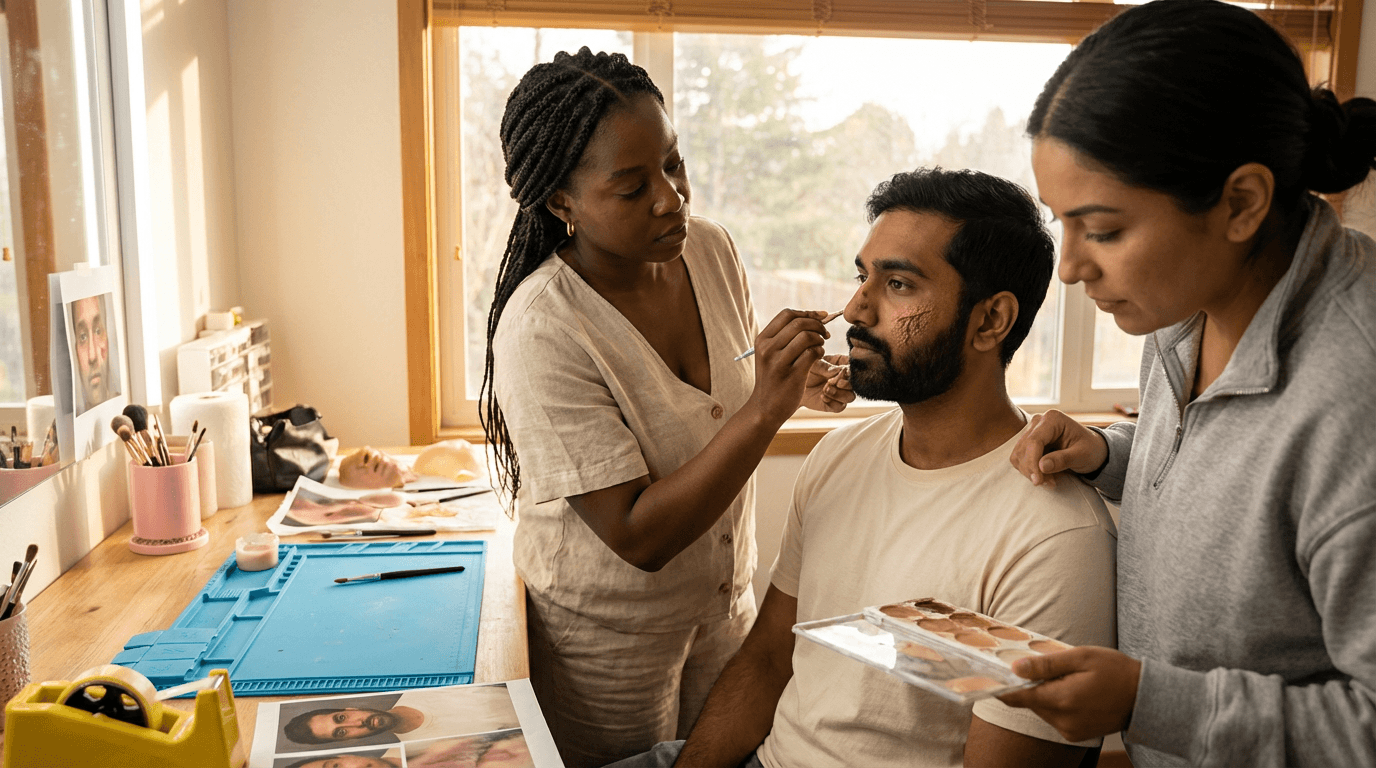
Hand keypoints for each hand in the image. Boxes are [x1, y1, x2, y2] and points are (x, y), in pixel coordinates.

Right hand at [748, 309, 828, 424]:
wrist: (764, 408)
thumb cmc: (772, 379)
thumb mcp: (769, 355)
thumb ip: (783, 337)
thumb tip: (812, 317)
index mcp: (762, 340)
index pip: (787, 314)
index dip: (807, 313)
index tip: (821, 317)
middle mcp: (768, 349)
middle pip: (799, 323)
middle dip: (817, 325)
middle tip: (825, 334)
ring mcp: (779, 362)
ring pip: (806, 336)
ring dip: (819, 339)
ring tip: (820, 347)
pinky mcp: (792, 375)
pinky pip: (812, 353)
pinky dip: (820, 352)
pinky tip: (818, 357)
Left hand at [801, 355, 851, 412]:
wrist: (791, 385)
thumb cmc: (801, 369)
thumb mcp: (812, 364)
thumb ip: (826, 367)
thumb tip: (840, 370)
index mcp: (840, 363)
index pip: (853, 367)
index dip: (850, 370)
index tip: (843, 371)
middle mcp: (843, 379)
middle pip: (855, 384)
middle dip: (847, 384)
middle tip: (836, 382)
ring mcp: (839, 392)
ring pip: (850, 397)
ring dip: (840, 394)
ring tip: (825, 389)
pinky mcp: (833, 404)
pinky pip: (839, 407)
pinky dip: (832, 403)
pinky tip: (822, 397)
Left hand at [998, 646, 1140, 742]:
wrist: (1144, 696)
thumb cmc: (1114, 670)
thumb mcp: (1080, 657)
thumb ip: (1046, 665)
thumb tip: (1016, 668)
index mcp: (1061, 700)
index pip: (1017, 697)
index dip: (1002, 687)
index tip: (988, 676)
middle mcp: (1062, 721)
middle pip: (1030, 702)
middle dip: (1032, 685)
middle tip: (1047, 667)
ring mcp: (1069, 731)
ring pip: (1042, 709)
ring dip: (1046, 694)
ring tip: (1068, 679)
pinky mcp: (1075, 735)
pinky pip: (1054, 718)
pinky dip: (1057, 704)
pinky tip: (1074, 692)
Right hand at [1008, 410, 1108, 486]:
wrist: (1091, 449)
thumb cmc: (1090, 449)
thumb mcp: (1081, 455)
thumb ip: (1062, 460)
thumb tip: (1041, 466)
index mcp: (1053, 419)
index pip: (1034, 441)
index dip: (1032, 462)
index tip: (1038, 481)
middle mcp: (1038, 421)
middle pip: (1023, 449)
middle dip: (1032, 470)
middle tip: (1049, 483)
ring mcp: (1031, 431)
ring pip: (1018, 455)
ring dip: (1030, 471)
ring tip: (1049, 479)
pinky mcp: (1027, 442)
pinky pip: (1019, 459)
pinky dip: (1029, 470)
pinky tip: (1045, 474)